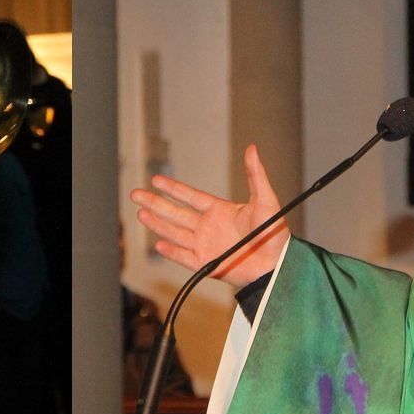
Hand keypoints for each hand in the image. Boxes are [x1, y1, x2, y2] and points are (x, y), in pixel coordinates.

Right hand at [130, 145, 288, 287]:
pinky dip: (172, 252)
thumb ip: (256, 176)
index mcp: (219, 211)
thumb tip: (252, 149)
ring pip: (175, 233)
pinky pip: (185, 258)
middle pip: (175, 213)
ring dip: (158, 224)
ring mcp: (206, 246)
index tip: (155, 180)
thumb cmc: (275, 233)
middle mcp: (208, 227)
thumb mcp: (266, 200)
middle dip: (155, 203)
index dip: (172, 188)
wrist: (278, 264)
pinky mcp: (208, 264)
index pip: (189, 197)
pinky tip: (158, 244)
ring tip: (141, 214)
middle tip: (135, 194)